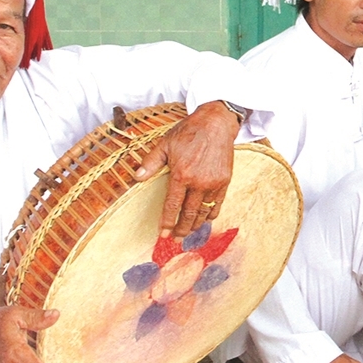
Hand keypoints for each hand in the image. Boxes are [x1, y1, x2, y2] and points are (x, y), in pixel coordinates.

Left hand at [137, 100, 240, 238]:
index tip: (163, 233)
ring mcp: (213, 183)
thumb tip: (137, 177)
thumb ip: (151, 162)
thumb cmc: (189, 131)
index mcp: (182, 174)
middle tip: (176, 239)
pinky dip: (211, 214)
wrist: (216, 123)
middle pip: (189, 213)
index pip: (173, 205)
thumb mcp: (165, 143)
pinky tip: (205, 220)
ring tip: (189, 233)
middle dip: (181, 229)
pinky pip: (217, 204)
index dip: (167, 221)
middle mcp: (199, 182)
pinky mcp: (225, 181)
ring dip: (195, 225)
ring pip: (203, 211)